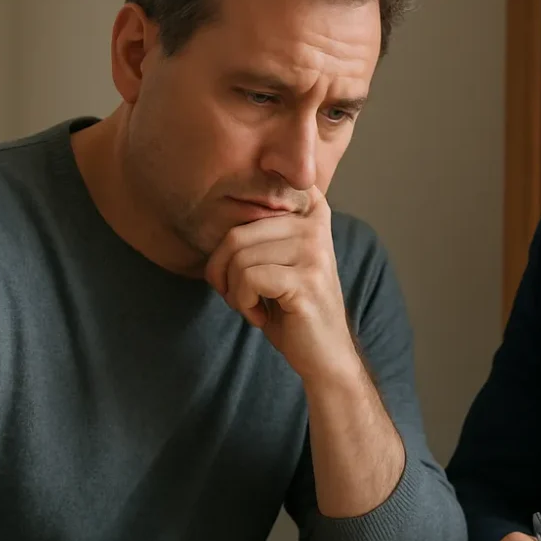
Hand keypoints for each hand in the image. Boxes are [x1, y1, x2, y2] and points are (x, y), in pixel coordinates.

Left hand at [204, 188, 357, 383]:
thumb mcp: (278, 263)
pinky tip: (260, 316)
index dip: (252, 191)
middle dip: (223, 272)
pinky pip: (248, 279)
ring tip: (256, 307)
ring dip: (235, 293)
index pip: (269, 184)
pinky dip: (243, 303)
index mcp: (311, 217)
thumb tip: (216, 205)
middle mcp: (315, 228)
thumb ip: (261, 233)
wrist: (325, 356)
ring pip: (239, 259)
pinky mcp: (306, 280)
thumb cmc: (293, 311)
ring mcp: (314, 252)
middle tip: (240, 296)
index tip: (256, 195)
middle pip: (237, 234)